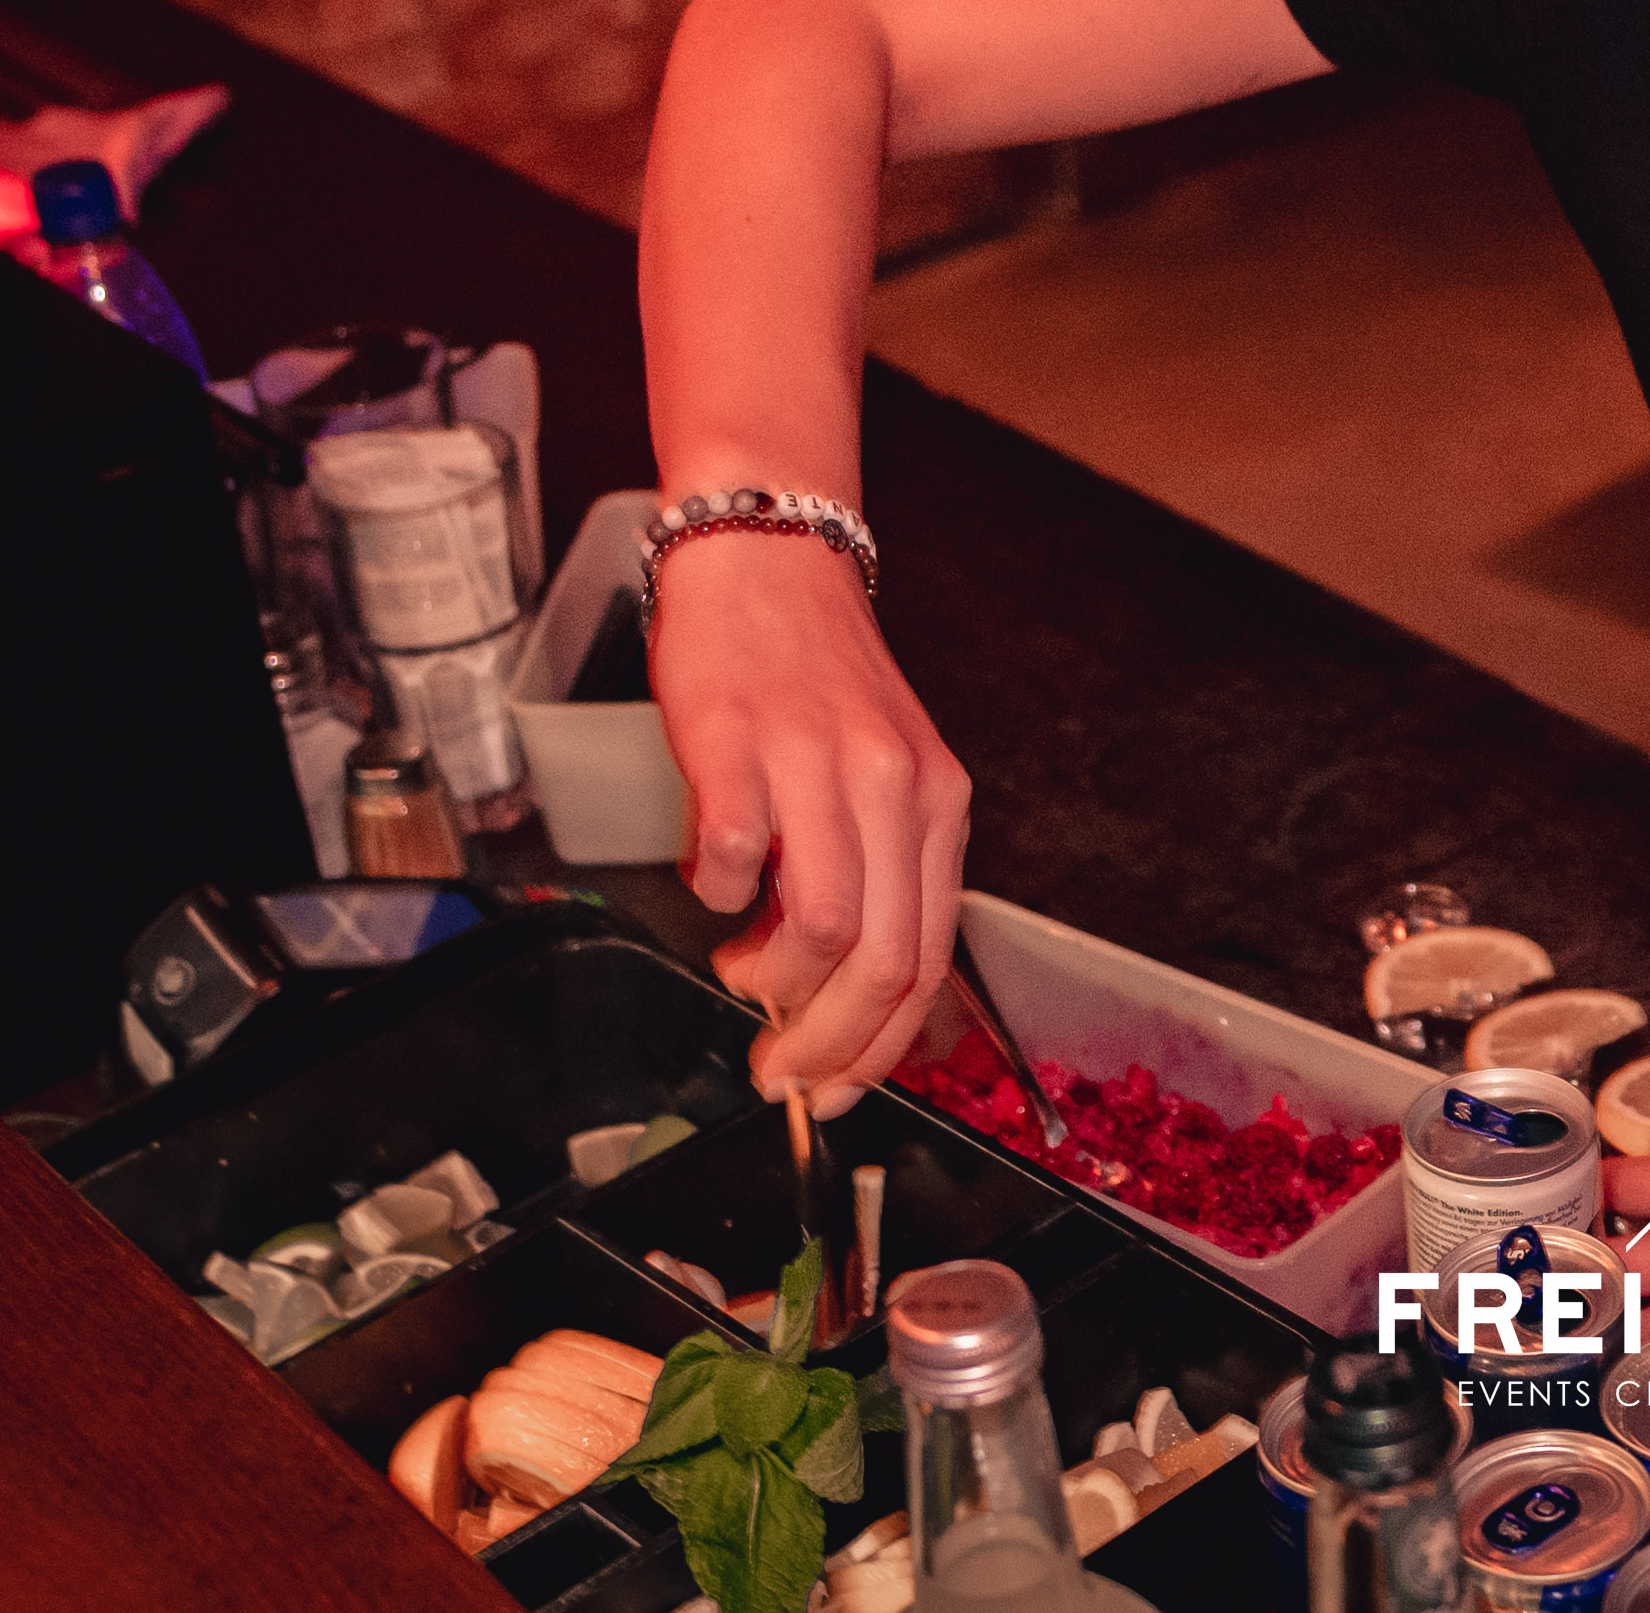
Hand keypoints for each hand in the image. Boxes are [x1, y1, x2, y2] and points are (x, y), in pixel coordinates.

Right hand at [646, 529, 970, 1117]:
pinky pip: (735, 856)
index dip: (882, 1046)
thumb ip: (870, 866)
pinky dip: (718, 895)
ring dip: (774, 982)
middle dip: (830, 1044)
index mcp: (936, 801)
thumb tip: (831, 986)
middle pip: (885, 960)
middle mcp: (894, 785)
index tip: (837, 1089)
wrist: (768, 561)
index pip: (929, 956)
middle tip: (781, 1071)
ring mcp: (818, 763)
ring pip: (825, 924)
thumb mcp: (877, 772)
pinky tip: (713, 885)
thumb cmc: (811, 675)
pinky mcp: (740, 743)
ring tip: (742, 971)